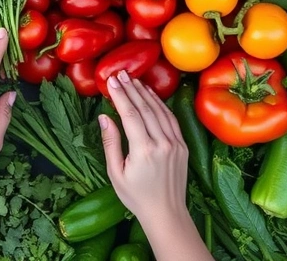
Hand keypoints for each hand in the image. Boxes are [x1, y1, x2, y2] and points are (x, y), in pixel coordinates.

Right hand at [99, 70, 188, 224]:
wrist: (166, 212)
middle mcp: (162, 143)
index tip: (111, 81)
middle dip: (132, 88)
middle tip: (120, 74)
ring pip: (160, 110)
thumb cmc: (136, 196)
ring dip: (146, 93)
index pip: (130, 114)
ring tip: (134, 80)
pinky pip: (171, 119)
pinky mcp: (182, 146)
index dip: (120, 95)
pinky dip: (160, 105)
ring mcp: (175, 143)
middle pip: (145, 108)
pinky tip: (151, 96)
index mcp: (144, 150)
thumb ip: (111, 142)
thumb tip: (104, 117)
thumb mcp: (116, 172)